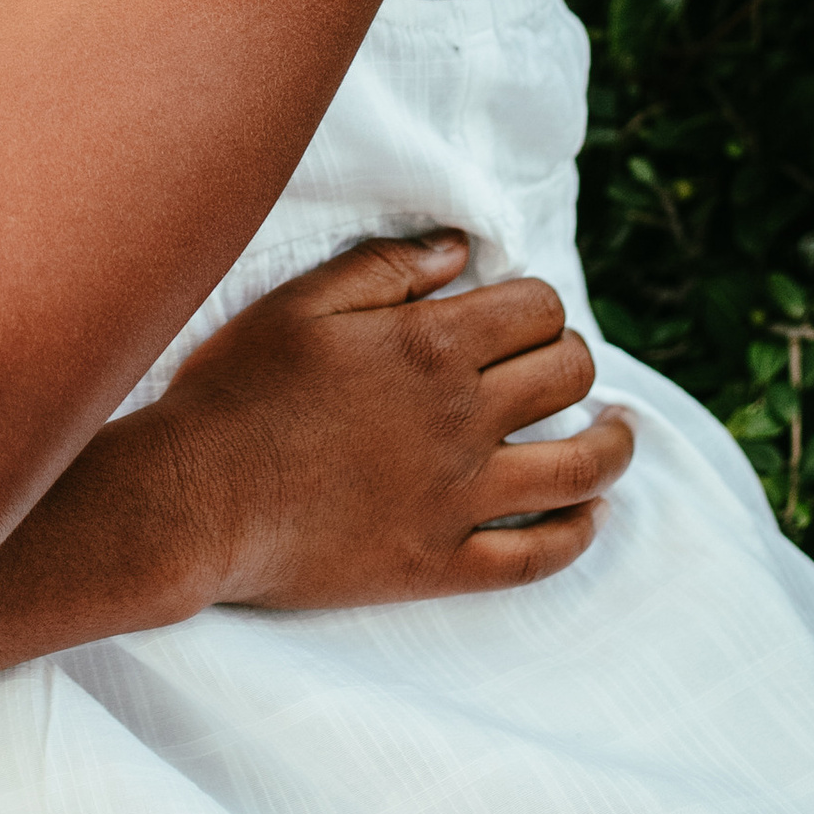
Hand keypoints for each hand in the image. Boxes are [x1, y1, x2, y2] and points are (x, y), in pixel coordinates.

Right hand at [150, 231, 631, 609]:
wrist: (195, 499)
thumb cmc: (236, 390)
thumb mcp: (300, 302)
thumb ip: (387, 268)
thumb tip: (460, 250)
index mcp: (429, 346)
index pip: (535, 308)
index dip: (539, 302)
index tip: (521, 312)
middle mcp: (461, 419)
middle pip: (569, 377)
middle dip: (575, 358)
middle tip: (560, 363)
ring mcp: (458, 498)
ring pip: (579, 469)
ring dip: (613, 445)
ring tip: (618, 433)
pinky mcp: (441, 563)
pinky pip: (537, 557)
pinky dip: (578, 535)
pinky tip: (590, 516)